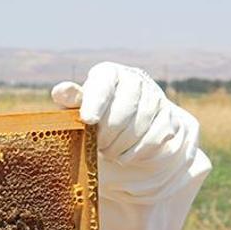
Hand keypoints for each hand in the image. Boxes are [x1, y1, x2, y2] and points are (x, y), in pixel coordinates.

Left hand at [51, 62, 165, 161]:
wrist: (127, 132)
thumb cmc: (94, 117)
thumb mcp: (77, 110)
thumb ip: (70, 102)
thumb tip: (62, 90)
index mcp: (108, 74)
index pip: (104, 82)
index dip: (96, 101)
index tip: (88, 120)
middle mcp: (135, 80)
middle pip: (123, 109)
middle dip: (107, 134)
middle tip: (98, 145)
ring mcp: (155, 97)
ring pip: (139, 125)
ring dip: (120, 146)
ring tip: (109, 151)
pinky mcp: (168, 117)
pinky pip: (154, 138)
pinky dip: (136, 152)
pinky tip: (125, 155)